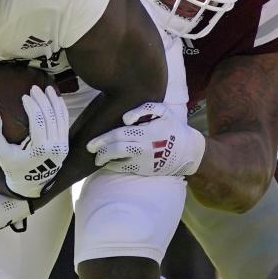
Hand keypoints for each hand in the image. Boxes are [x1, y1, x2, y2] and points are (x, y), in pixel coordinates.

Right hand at [0, 85, 68, 197]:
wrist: (30, 184)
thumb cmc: (13, 167)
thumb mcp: (0, 152)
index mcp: (40, 149)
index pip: (39, 121)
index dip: (33, 106)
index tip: (25, 96)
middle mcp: (55, 147)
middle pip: (51, 117)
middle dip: (43, 100)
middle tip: (35, 89)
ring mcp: (62, 146)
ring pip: (61, 118)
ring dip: (55, 102)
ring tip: (48, 89)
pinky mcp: (65, 145)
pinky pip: (65, 124)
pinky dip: (61, 110)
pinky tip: (56, 99)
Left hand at [86, 102, 204, 176]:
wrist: (188, 151)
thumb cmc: (172, 127)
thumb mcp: (164, 111)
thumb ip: (145, 109)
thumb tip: (126, 118)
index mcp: (147, 132)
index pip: (120, 134)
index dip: (103, 138)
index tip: (92, 142)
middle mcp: (144, 148)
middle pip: (116, 149)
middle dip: (100, 149)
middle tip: (89, 148)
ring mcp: (144, 160)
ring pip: (119, 161)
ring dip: (105, 159)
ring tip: (97, 158)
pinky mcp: (145, 169)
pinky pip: (125, 169)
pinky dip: (113, 167)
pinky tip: (108, 163)